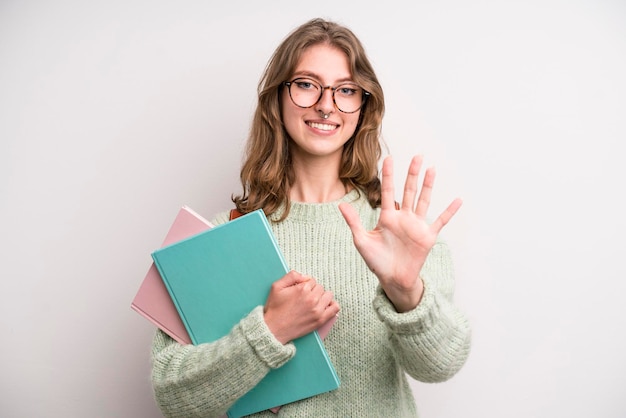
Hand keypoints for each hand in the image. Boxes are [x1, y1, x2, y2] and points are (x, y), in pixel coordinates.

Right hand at [264, 271, 339, 343]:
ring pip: (328, 296)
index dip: (305, 285)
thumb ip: (291, 275)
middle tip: (304, 298)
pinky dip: (331, 305)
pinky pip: (335, 308)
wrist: (274, 329)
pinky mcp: (320, 320)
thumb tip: (305, 276)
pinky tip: (323, 306)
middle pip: (320, 287)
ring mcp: (317, 310)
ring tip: (313, 302)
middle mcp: (312, 299)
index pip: (312, 280)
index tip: (299, 291)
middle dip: (313, 290)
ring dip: (322, 297)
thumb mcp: (276, 286)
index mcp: (302, 289)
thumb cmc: (274, 308)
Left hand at [339, 155, 461, 311]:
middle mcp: (403, 217)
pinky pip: (440, 221)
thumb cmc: (376, 261)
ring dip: (428, 185)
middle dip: (412, 174)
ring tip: (432, 169)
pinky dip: (449, 211)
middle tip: (417, 156)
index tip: (389, 158)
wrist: (392, 279)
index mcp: (387, 217)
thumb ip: (354, 222)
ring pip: (423, 200)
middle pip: (408, 191)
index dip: (389, 175)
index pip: (388, 191)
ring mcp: (416, 226)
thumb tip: (340, 205)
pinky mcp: (427, 236)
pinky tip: (458, 200)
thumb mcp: (362, 240)